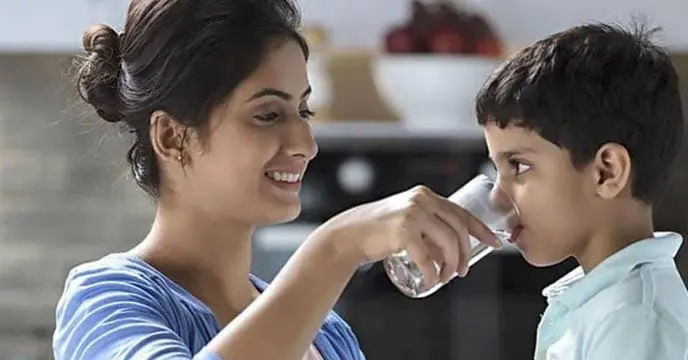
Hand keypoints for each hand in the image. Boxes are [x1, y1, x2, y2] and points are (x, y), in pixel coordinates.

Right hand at [308, 185, 500, 284]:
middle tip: (462, 271)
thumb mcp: (409, 220)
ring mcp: (412, 214)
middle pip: (457, 229)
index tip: (495, 243)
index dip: (481, 229)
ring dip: (452, 264)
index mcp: (425, 195)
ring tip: (446, 277)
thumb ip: (429, 225)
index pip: (461, 212)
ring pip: (447, 242)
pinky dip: (433, 272)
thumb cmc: (379, 231)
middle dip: (465, 254)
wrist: (350, 234)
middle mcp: (421, 200)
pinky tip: (432, 280)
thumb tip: (453, 248)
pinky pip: (427, 256)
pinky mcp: (402, 230)